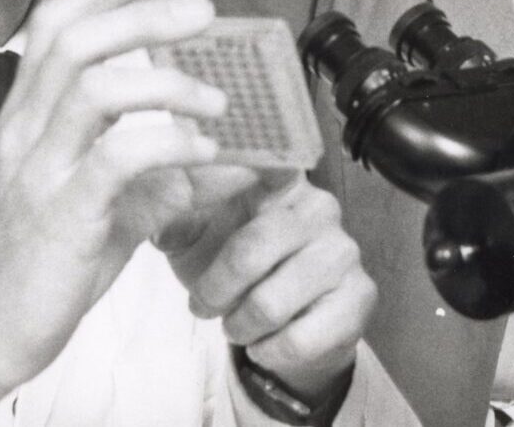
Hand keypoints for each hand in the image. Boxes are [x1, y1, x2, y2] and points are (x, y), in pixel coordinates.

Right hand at [0, 0, 225, 423]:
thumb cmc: (37, 269)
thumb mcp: (101, 210)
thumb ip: (156, 180)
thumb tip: (228, 165)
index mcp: (26, 121)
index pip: (53, 28)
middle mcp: (26, 134)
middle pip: (76, 40)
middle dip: (143, 13)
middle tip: (203, 10)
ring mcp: (40, 172)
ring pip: (93, 87)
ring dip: (166, 82)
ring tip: (216, 97)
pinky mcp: (62, 215)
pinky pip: (117, 158)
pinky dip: (170, 144)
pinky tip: (206, 154)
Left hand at [168, 177, 374, 403]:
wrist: (280, 328)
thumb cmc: (233, 269)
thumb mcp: (193, 237)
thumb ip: (172, 216)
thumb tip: (153, 204)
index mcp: (279, 181)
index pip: (263, 164)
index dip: (233, 176)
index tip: (208, 195)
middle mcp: (319, 207)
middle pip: (250, 250)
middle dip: (214, 290)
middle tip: (202, 305)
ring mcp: (344, 251)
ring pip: (271, 303)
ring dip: (240, 325)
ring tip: (236, 324)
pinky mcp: (360, 297)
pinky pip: (299, 339)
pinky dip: (269, 350)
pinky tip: (266, 341)